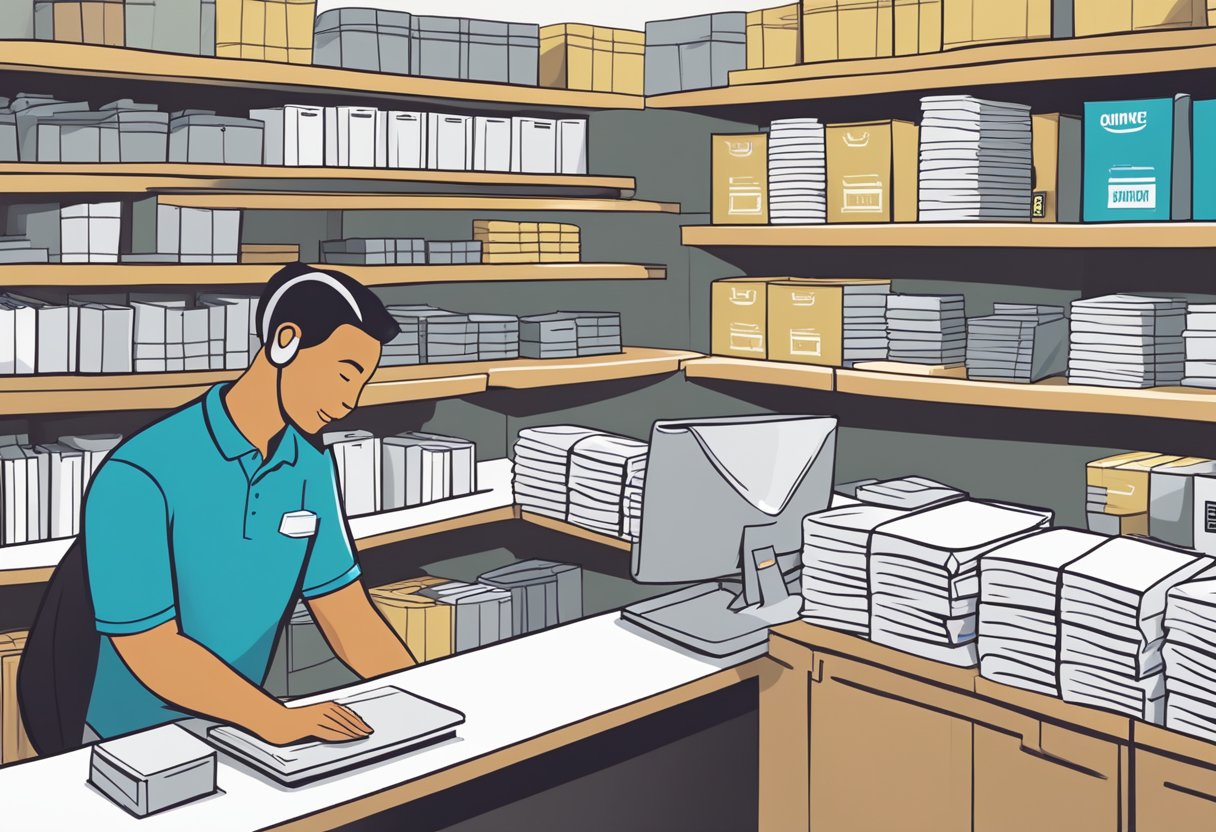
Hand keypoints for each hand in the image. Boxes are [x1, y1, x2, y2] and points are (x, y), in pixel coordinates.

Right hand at [253, 701, 373, 745]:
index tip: (364, 725)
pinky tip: (348, 738)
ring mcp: (315, 718)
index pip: (343, 712)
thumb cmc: (286, 719)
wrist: (270, 719)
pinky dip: (341, 735)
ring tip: (362, 735)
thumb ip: (318, 719)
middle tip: (369, 731)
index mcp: (321, 705)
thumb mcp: (306, 716)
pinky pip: (329, 731)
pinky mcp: (309, 726)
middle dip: (358, 725)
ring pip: (339, 725)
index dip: (355, 719)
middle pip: (344, 718)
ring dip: (352, 730)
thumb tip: (330, 726)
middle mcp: (320, 710)